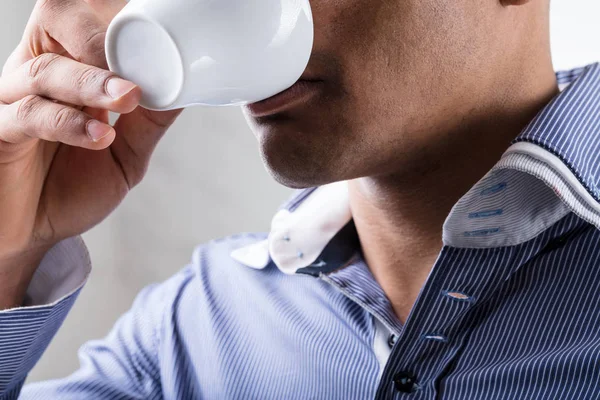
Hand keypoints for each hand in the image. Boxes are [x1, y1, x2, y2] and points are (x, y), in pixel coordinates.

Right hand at [0, 0, 183, 307]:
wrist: (34, 231)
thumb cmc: (73, 184)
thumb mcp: (126, 153)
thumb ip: (150, 121)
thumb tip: (186, 89)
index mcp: (71, 66)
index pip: (91, 20)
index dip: (122, 18)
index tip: (162, 38)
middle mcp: (39, 72)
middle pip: (59, 20)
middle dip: (105, 37)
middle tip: (140, 66)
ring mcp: (13, 98)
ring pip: (46, 70)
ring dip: (93, 83)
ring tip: (127, 99)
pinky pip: (28, 114)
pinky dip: (69, 123)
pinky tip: (100, 137)